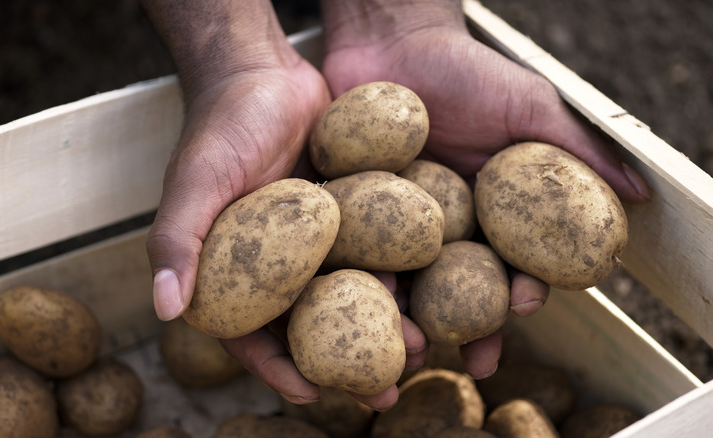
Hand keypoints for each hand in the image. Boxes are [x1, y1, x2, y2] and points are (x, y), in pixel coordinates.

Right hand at [142, 0, 424, 411]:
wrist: (265, 72)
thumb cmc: (221, 125)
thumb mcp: (194, 180)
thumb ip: (176, 240)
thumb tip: (164, 310)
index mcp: (229, 270)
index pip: (248, 335)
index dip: (277, 370)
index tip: (313, 396)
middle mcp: (273, 265)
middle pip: (308, 327)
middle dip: (345, 365)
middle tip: (384, 392)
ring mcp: (312, 243)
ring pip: (347, 297)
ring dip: (380, 327)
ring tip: (420, 349)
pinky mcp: (345, 217)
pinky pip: (371, 254)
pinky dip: (395, 276)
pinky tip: (427, 293)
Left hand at [320, 0, 648, 378]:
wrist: (392, 39)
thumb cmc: (466, 70)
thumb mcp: (529, 106)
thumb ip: (577, 151)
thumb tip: (637, 197)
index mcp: (493, 211)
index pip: (513, 262)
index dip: (522, 288)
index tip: (526, 303)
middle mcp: (446, 225)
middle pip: (461, 289)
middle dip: (471, 327)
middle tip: (475, 360)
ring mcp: (397, 223)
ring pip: (409, 281)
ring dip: (416, 317)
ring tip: (415, 343)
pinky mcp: (353, 212)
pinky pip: (359, 250)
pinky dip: (362, 277)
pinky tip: (368, 298)